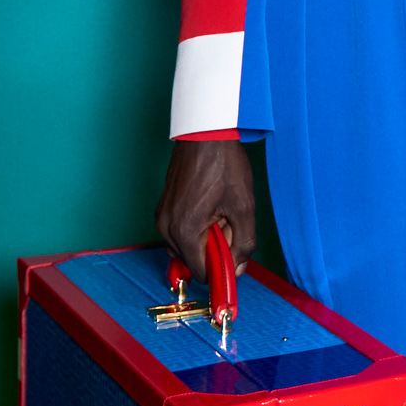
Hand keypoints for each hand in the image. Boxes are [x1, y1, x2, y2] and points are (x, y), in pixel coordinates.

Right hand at [155, 139, 256, 273]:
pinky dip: (197, 226)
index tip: (236, 252)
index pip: (202, 272)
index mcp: (184, 231)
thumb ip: (244, 242)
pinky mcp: (163, 208)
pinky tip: (211, 206)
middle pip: (193, 259)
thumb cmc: (223, 165)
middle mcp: (166, 228)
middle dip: (215, 248)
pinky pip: (180, 231)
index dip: (222, 267)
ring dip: (206, 237)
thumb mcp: (243, 207)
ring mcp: (162, 217)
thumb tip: (237, 269)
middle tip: (229, 221)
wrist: (205, 134)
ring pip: (187, 245)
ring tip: (220, 211)